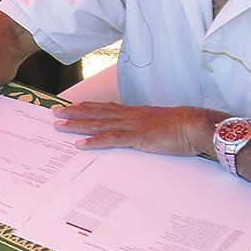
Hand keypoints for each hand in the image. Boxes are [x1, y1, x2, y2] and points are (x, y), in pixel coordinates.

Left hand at [52, 102, 219, 155]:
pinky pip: (111, 139)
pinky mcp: (137, 138)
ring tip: (59, 126)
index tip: (71, 106)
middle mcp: (129, 116)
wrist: (196, 125)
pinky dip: (94, 142)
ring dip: (77, 125)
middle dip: (73, 112)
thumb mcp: (160, 124)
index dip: (87, 107)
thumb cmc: (183, 126)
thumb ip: (147, 127)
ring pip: (98, 124)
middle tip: (54, 112)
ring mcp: (132, 126)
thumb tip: (141, 133)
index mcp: (134, 112)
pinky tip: (80, 144)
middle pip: (95, 112)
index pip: (105, 108)